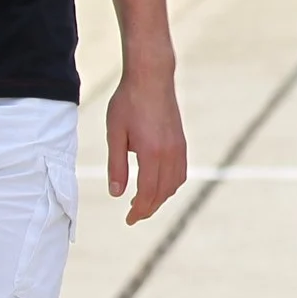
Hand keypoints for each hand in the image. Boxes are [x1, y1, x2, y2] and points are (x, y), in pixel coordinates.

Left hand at [106, 68, 187, 224]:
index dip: (138, 210)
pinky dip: (171, 184)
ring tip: (144, 202)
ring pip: (175, 184)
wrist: (151, 77)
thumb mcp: (115, 134)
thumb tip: (116, 193)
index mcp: (151, 153)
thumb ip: (116, 166)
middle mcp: (169, 153)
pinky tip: (159, 184)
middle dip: (148, 208)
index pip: (147, 192)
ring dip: (161, 197)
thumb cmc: (128, 102)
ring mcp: (178, 147)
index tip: (128, 220)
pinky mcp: (181, 141)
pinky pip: (180, 171)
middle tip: (133, 216)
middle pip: (162, 192)